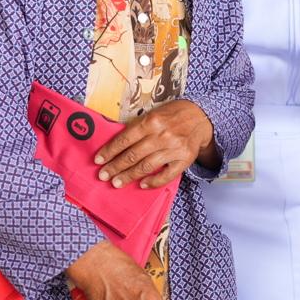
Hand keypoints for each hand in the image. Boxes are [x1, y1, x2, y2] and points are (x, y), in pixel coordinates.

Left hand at [93, 99, 214, 188]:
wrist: (201, 117)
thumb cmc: (174, 114)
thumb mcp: (154, 113)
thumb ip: (139, 128)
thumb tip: (118, 145)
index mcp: (151, 121)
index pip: (124, 139)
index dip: (109, 151)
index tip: (98, 160)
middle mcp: (161, 135)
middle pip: (132, 155)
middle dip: (115, 167)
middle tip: (103, 176)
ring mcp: (174, 149)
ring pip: (146, 167)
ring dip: (129, 176)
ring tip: (116, 183)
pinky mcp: (184, 160)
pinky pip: (166, 175)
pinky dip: (153, 182)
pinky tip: (142, 185)